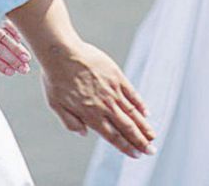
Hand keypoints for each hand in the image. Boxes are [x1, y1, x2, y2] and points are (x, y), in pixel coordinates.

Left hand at [39, 39, 153, 157]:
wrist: (61, 52)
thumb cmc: (55, 78)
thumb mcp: (55, 105)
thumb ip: (70, 122)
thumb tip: (84, 134)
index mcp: (91, 115)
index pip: (113, 136)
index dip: (126, 147)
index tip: (136, 155)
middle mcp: (105, 106)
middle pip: (127, 128)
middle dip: (141, 142)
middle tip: (151, 151)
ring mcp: (112, 91)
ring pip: (133, 113)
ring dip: (144, 126)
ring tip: (153, 137)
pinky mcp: (116, 76)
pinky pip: (132, 93)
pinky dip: (140, 104)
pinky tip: (147, 113)